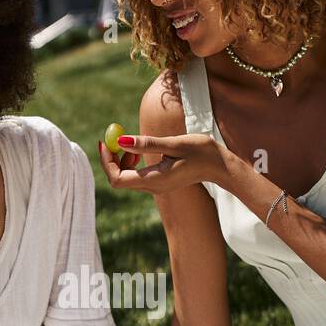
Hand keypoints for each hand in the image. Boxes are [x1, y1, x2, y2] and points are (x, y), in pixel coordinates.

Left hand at [97, 133, 230, 195]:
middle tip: (113, 138)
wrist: (220, 165)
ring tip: (130, 143)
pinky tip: (139, 150)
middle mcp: (153, 187)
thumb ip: (146, 143)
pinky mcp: (159, 182)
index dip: (107, 162)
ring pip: (126, 178)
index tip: (105, 143)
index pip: (117, 179)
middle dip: (111, 160)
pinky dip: (131, 163)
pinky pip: (136, 176)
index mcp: (155, 180)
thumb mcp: (174, 143)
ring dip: (121, 160)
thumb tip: (119, 140)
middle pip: (119, 180)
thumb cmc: (201, 152)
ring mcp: (156, 187)